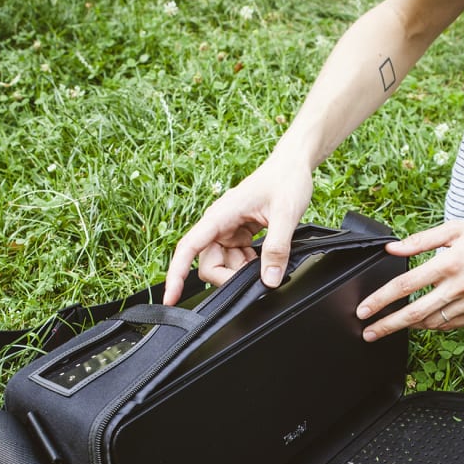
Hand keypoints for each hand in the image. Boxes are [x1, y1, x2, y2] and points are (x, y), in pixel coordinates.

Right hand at [163, 156, 312, 304]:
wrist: (293, 166)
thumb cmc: (286, 180)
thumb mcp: (286, 215)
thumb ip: (277, 248)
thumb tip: (269, 279)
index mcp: (220, 216)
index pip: (188, 248)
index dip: (176, 274)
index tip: (170, 297)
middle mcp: (219, 225)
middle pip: (209, 264)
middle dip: (229, 278)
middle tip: (258, 277)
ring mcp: (228, 231)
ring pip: (224, 265)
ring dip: (242, 272)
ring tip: (268, 260)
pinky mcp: (239, 236)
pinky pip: (237, 260)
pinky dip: (250, 266)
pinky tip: (266, 257)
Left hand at [356, 219, 463, 340]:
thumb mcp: (455, 229)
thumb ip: (421, 240)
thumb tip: (392, 248)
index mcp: (449, 263)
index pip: (406, 285)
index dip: (381, 299)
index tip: (364, 309)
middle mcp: (458, 287)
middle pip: (414, 313)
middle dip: (387, 325)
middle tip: (368, 332)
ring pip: (431, 323)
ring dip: (408, 327)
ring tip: (390, 327)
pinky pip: (450, 326)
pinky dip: (432, 326)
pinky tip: (420, 323)